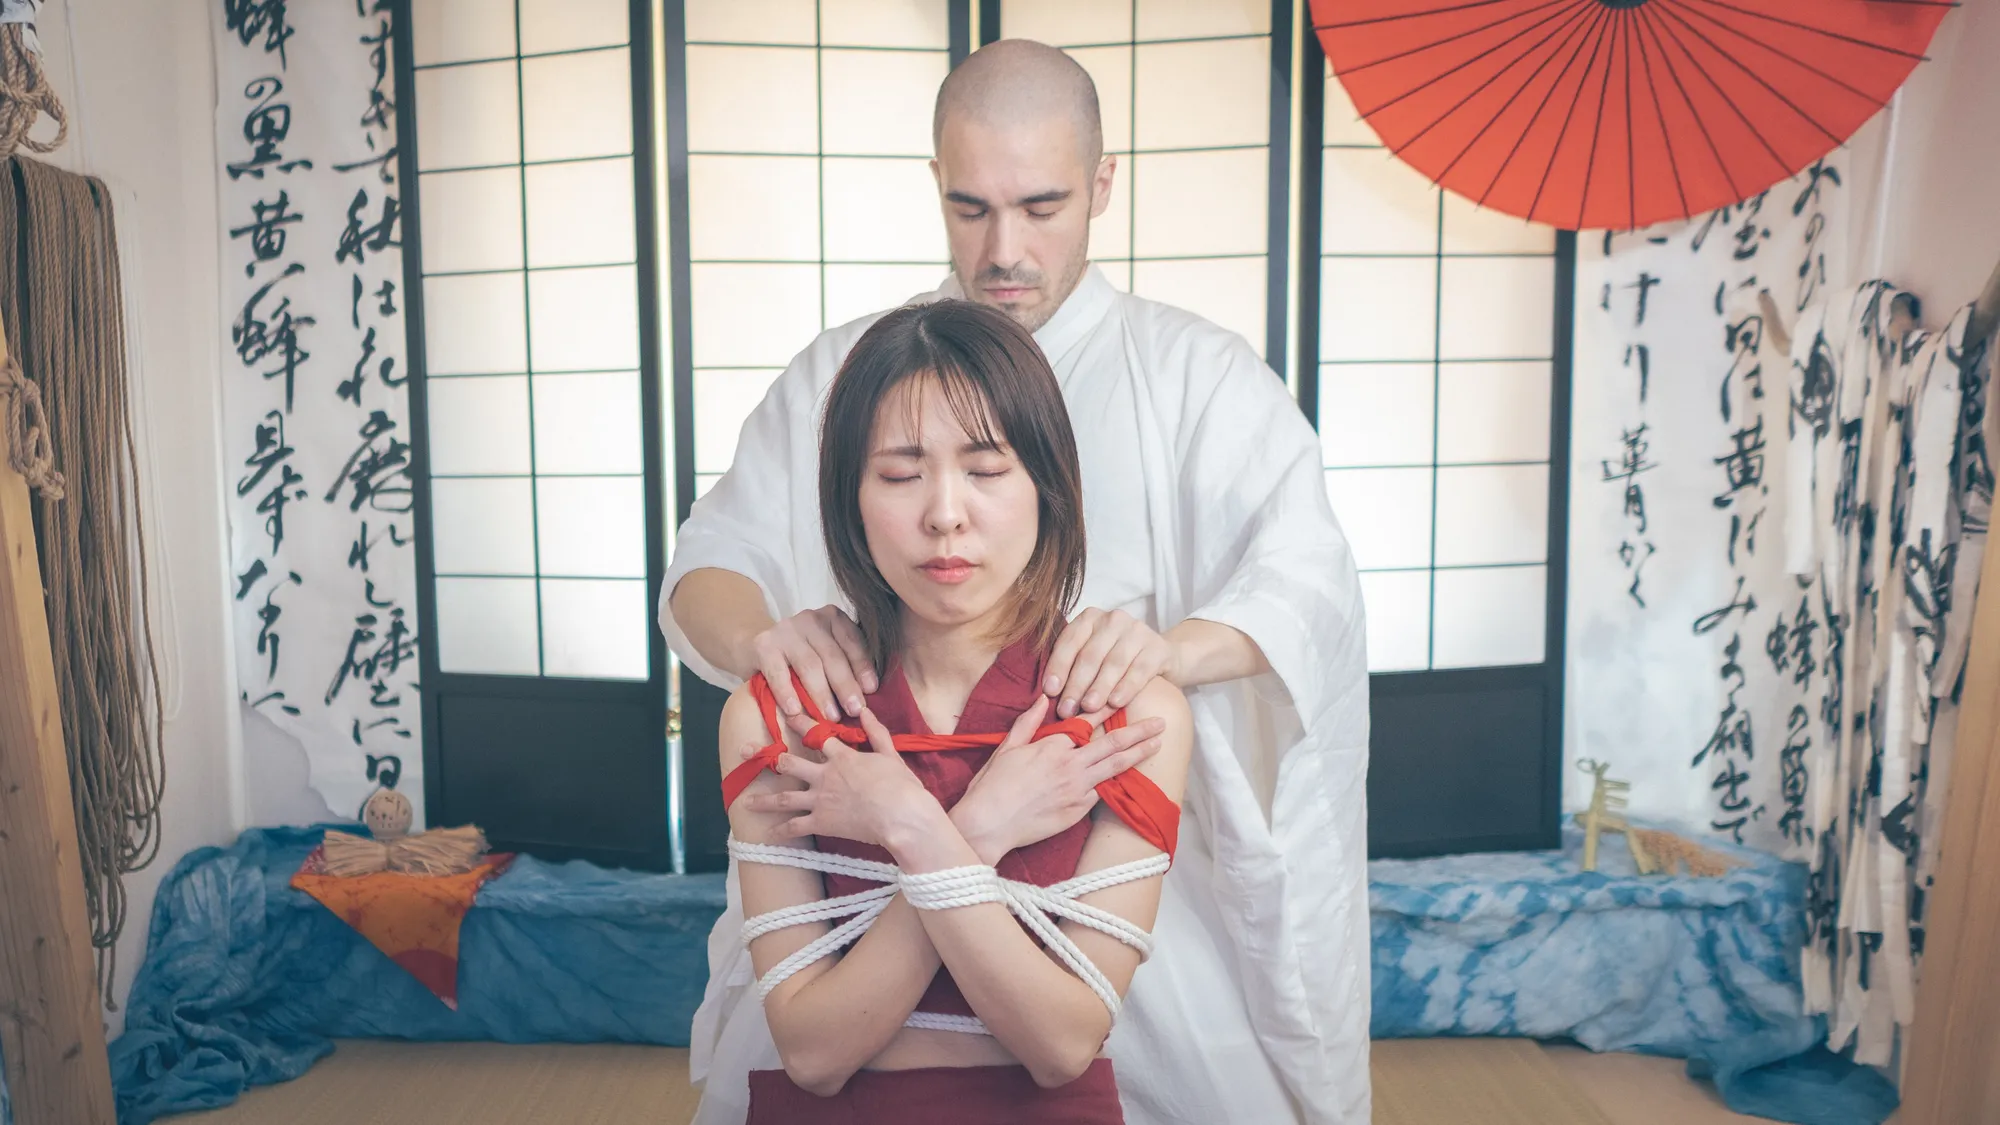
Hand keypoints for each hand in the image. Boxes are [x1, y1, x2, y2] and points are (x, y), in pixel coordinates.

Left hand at [744, 707, 936, 846]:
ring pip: (785, 798)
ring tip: (745, 802)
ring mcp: (821, 800)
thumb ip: (876, 732)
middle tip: (743, 751)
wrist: (901, 816)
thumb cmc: (901, 785)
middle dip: (764, 757)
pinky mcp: (822, 822)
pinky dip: (781, 832)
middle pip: (789, 763)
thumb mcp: (890, 754)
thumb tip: (865, 710)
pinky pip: (796, 827)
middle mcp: (825, 775)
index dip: (798, 722)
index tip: (783, 713)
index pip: (815, 734)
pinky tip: (768, 835)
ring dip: (764, 800)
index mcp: (842, 757)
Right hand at [750, 605, 875, 719]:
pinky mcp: (763, 645)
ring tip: (831, 717)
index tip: (871, 690)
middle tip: (855, 710)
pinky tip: (794, 711)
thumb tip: (870, 694)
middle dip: (845, 685)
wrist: (755, 646)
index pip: (852, 641)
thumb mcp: (827, 653)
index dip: (862, 666)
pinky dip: (787, 693)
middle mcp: (810, 619)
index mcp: (833, 618)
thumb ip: (847, 664)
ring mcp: (785, 630)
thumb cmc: (801, 657)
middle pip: (832, 655)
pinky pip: (778, 672)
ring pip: (809, 665)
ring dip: (821, 694)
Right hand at [953, 696, 1166, 861]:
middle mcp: (1070, 765)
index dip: (1107, 708)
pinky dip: (1112, 784)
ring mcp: (1077, 790)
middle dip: (1139, 732)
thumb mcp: (1008, 746)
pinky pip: (1099, 794)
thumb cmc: (992, 785)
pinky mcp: (1077, 811)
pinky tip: (1128, 778)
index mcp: (1053, 745)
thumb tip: (1043, 698)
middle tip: (1161, 723)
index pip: (1087, 722)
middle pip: (1112, 744)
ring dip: (1138, 755)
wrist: (988, 824)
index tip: (1124, 697)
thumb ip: (1029, 721)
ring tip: (1157, 745)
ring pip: (1114, 769)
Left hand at [1043, 608, 1175, 718]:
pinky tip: (1115, 703)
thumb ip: (1071, 666)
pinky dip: (1126, 688)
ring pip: (1113, 663)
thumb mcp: (1091, 655)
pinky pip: (1139, 670)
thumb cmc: (1114, 659)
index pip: (1070, 642)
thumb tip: (1048, 694)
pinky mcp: (1157, 648)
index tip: (1049, 691)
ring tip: (1088, 709)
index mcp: (1090, 618)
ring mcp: (1138, 631)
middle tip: (1066, 710)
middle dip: (1076, 684)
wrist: (1159, 655)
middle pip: (1090, 655)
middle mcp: (1113, 619)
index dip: (1058, 667)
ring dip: (1099, 688)